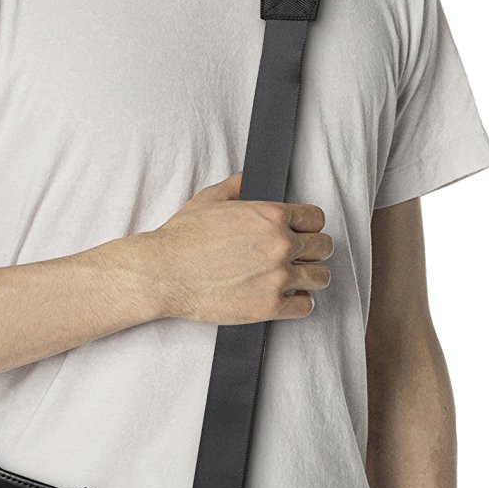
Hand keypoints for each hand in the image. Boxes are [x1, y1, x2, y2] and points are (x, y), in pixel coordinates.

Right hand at [141, 172, 332, 322]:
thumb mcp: (210, 198)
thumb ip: (238, 186)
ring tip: (297, 279)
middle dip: (313, 251)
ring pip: (320, 278)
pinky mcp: (270, 307)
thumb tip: (249, 180)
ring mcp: (278, 277)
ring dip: (311, 277)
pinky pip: (306, 306)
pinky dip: (299, 303)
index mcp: (272, 216)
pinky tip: (287, 298)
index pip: (316, 218)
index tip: (302, 234)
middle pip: (324, 247)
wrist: (164, 273)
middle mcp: (281, 245)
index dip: (309, 226)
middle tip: (300, 258)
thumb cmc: (182, 237)